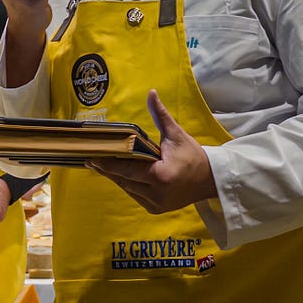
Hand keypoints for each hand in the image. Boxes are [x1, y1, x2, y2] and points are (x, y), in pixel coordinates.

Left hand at [88, 90, 216, 213]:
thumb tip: (151, 93)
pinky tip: (119, 175)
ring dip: (116, 178)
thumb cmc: (192, 155)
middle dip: (108, 170)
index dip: (107, 164)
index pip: (126, 169)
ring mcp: (156, 204)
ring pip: (127, 190)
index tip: (93, 158)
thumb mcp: (175, 134)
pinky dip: (128, 185)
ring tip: (101, 166)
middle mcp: (156, 193)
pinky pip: (135, 196)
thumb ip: (160, 115)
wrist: (210, 179)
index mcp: (160, 175)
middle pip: (124, 181)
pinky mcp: (156, 209)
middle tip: (92, 159)